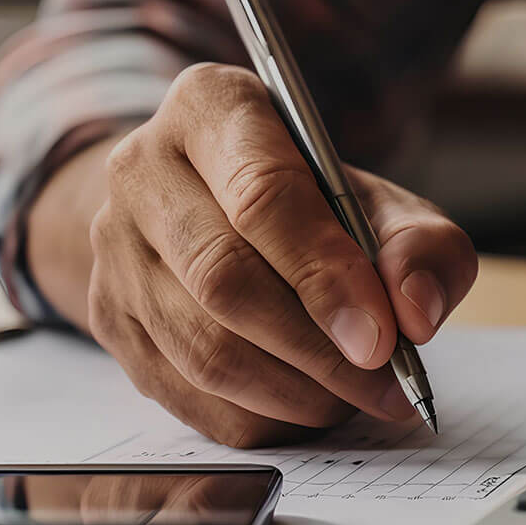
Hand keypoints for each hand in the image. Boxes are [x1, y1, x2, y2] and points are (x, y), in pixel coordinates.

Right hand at [86, 63, 476, 447]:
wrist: (206, 208)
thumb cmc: (306, 202)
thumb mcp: (377, 199)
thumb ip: (419, 244)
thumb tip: (417, 311)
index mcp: (210, 108)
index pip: (262, 196)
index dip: (326, 276)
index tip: (382, 338)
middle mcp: (142, 170)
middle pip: (224, 279)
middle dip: (317, 349)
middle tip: (384, 385)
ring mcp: (112, 249)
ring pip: (203, 349)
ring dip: (294, 392)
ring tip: (356, 396)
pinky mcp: (106, 319)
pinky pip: (188, 395)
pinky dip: (261, 416)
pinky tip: (307, 405)